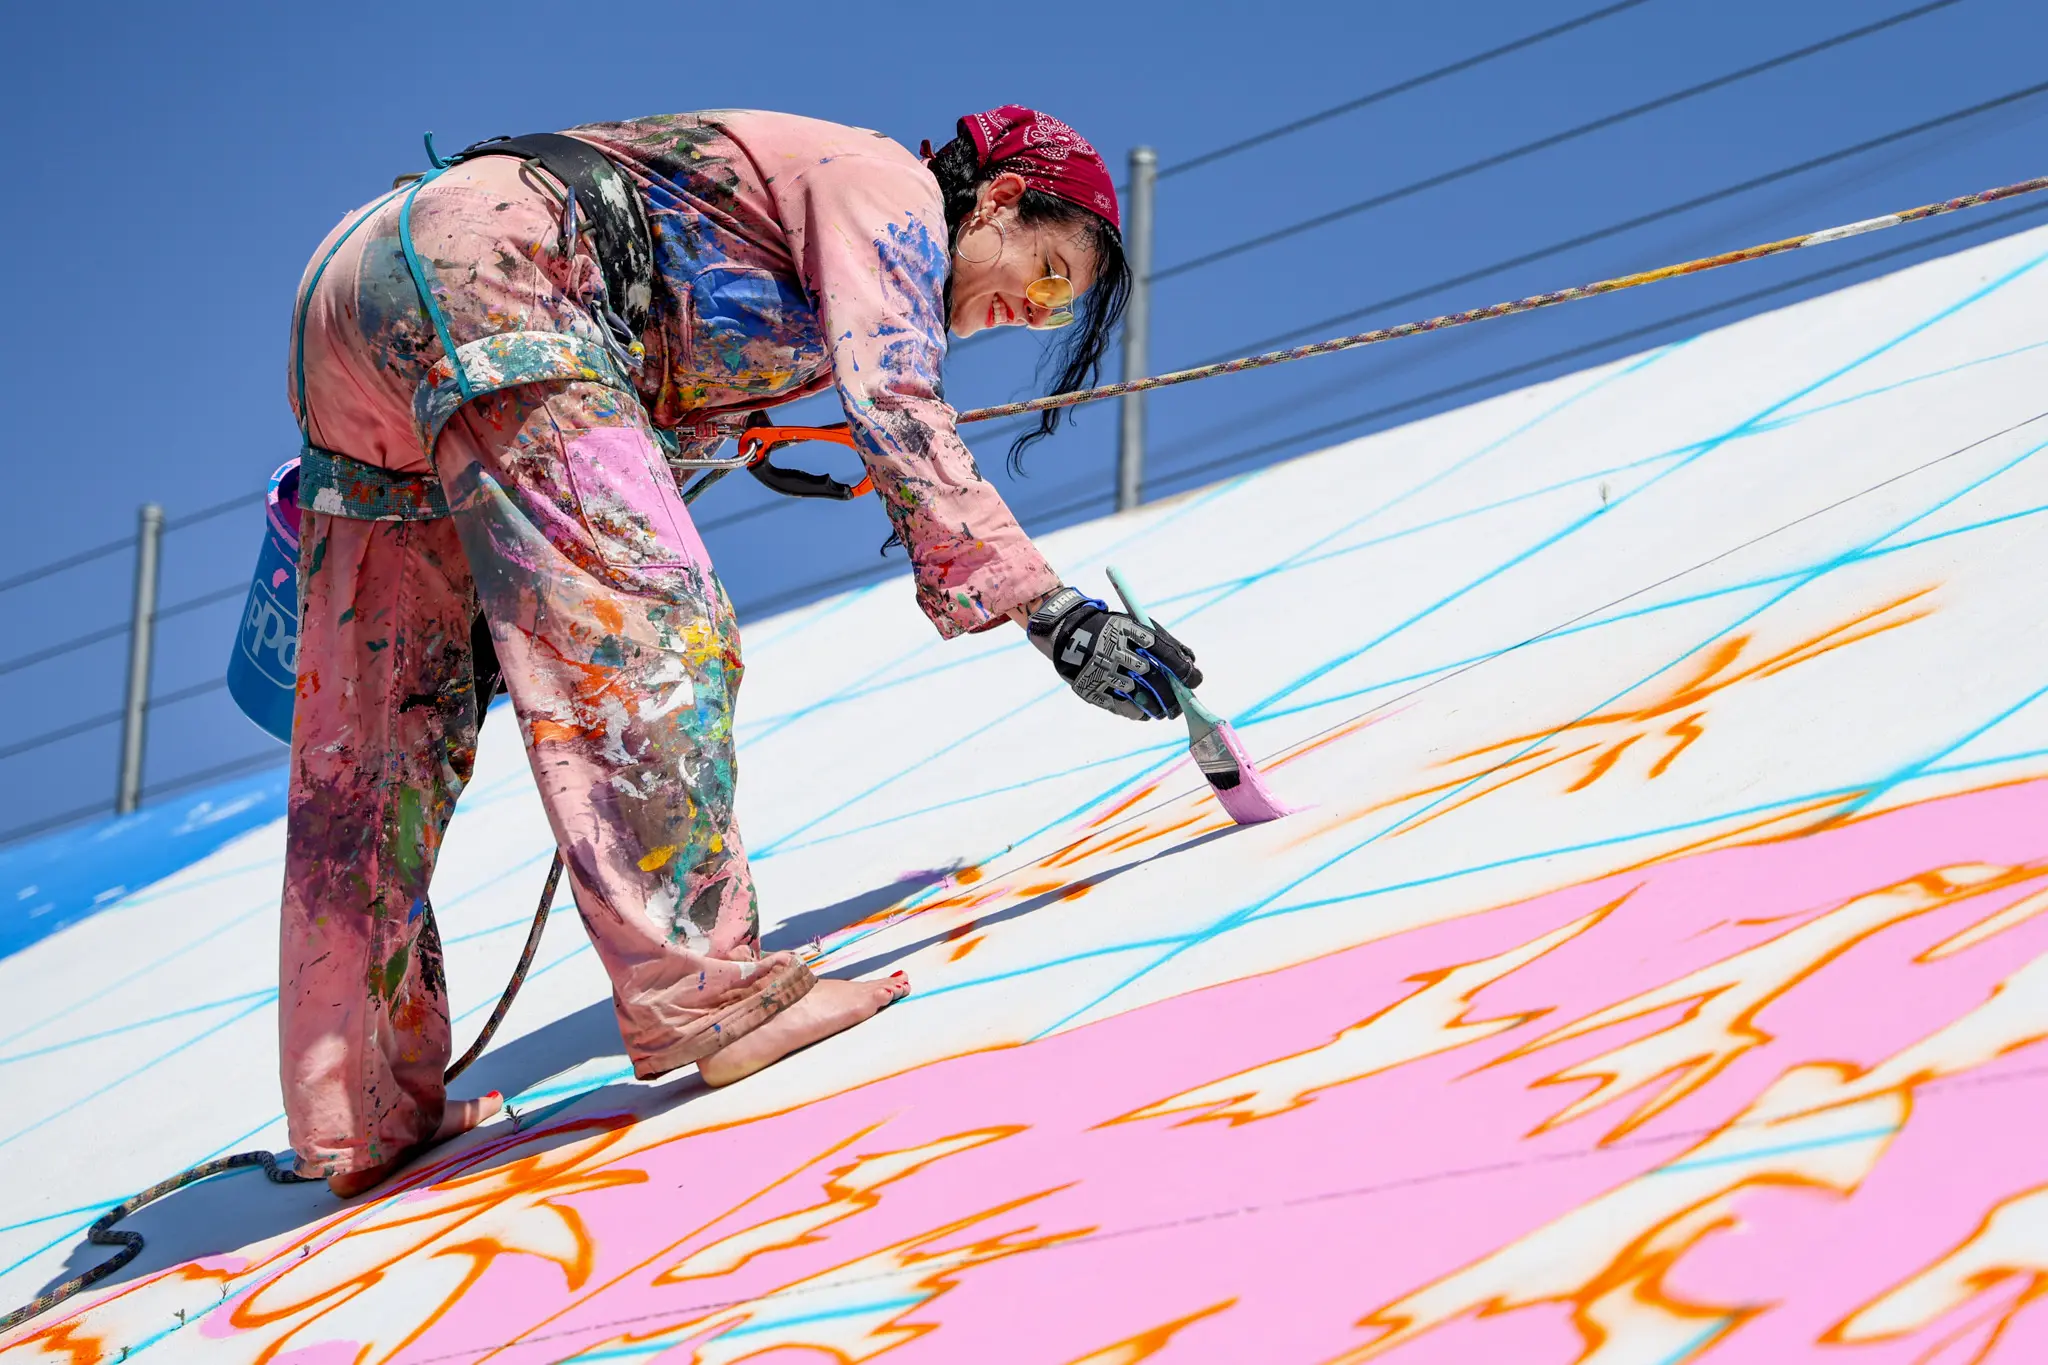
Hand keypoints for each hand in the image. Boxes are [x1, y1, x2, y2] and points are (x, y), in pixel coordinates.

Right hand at [1025, 586, 1202, 720]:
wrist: (1067, 632)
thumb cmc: (1111, 630)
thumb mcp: (1134, 625)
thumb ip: (1163, 641)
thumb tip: (1191, 662)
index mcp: (1128, 630)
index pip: (1164, 652)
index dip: (1183, 669)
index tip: (1195, 680)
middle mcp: (1114, 650)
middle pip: (1154, 678)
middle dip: (1173, 695)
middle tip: (1182, 704)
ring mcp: (1101, 670)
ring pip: (1138, 695)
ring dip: (1157, 706)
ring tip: (1166, 712)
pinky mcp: (1091, 688)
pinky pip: (1120, 706)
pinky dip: (1137, 712)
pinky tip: (1146, 713)